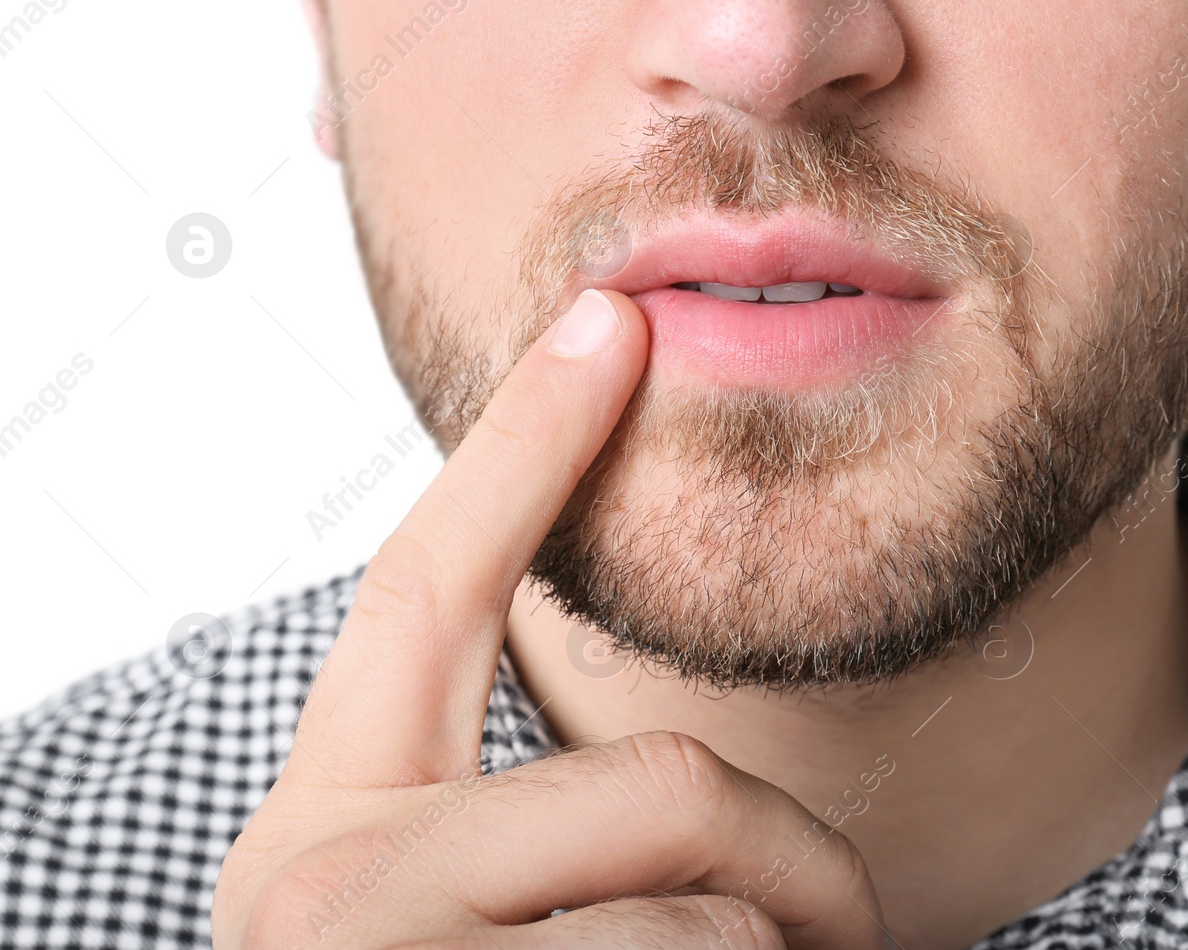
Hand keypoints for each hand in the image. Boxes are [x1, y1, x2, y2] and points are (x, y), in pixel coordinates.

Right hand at [212, 290, 886, 948]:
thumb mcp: (464, 931)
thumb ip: (537, 830)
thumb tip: (686, 789)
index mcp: (326, 831)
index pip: (428, 592)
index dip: (524, 447)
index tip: (604, 323)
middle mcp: (321, 880)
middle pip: (660, 783)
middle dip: (790, 858)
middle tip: (843, 918)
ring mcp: (372, 941)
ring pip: (710, 896)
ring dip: (786, 946)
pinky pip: (712, 949)